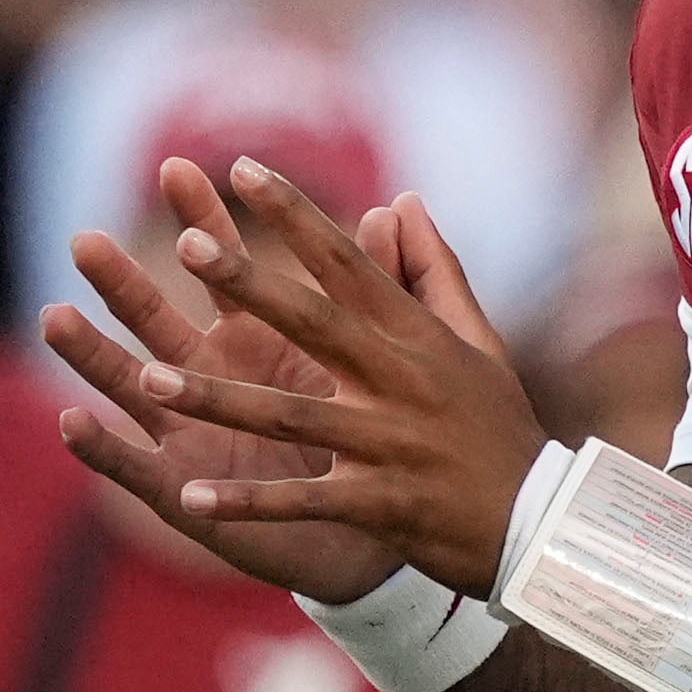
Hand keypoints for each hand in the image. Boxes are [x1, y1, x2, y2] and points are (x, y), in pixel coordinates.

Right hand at [42, 159, 406, 604]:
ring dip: (92, 355)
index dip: (201, 219)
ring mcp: (190, 432)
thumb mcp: (380, 359)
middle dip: (120, 281)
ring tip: (55, 317)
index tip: (180, 167)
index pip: (221, 268)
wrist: (377, 530)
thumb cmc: (369, 436)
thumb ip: (381, 289)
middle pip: (154, 319)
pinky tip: (71, 420)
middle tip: (85, 240)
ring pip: (129, 386)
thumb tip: (394, 208)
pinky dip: (103, 448)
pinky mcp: (186, 492)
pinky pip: (136, 469)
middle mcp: (209, 378)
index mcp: (255, 337)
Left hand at [85, 157, 550, 597]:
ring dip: (220, 401)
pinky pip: (303, 502)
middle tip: (188, 245)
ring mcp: (388, 446)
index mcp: (416, 337)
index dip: (295, 215)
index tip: (243, 167)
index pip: (348, 262)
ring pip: (292, 417)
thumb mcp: (477, 341)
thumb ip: (434, 269)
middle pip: (315, 323)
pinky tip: (190, 498)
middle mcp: (399, 383)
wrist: (543, 523)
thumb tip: (404, 199)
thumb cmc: (498, 424)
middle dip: (251, 284)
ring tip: (148, 381)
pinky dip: (247, 502)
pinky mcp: (380, 505)